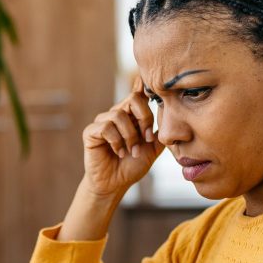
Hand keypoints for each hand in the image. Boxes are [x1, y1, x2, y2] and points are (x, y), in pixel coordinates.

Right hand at [82, 75, 164, 198]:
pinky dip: (116, 141)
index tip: (147, 77)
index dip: (142, 84)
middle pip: (132, 100)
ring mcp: (102, 122)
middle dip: (144, 119)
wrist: (115, 184)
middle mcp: (116, 114)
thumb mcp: (152, 149)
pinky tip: (119, 152)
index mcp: (131, 116)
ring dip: (130, 136)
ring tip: (132, 151)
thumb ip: (159, 132)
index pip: (138, 95)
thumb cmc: (132, 166)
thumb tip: (172, 117)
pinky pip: (106, 127)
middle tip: (147, 138)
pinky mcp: (91, 132)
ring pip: (119, 114)